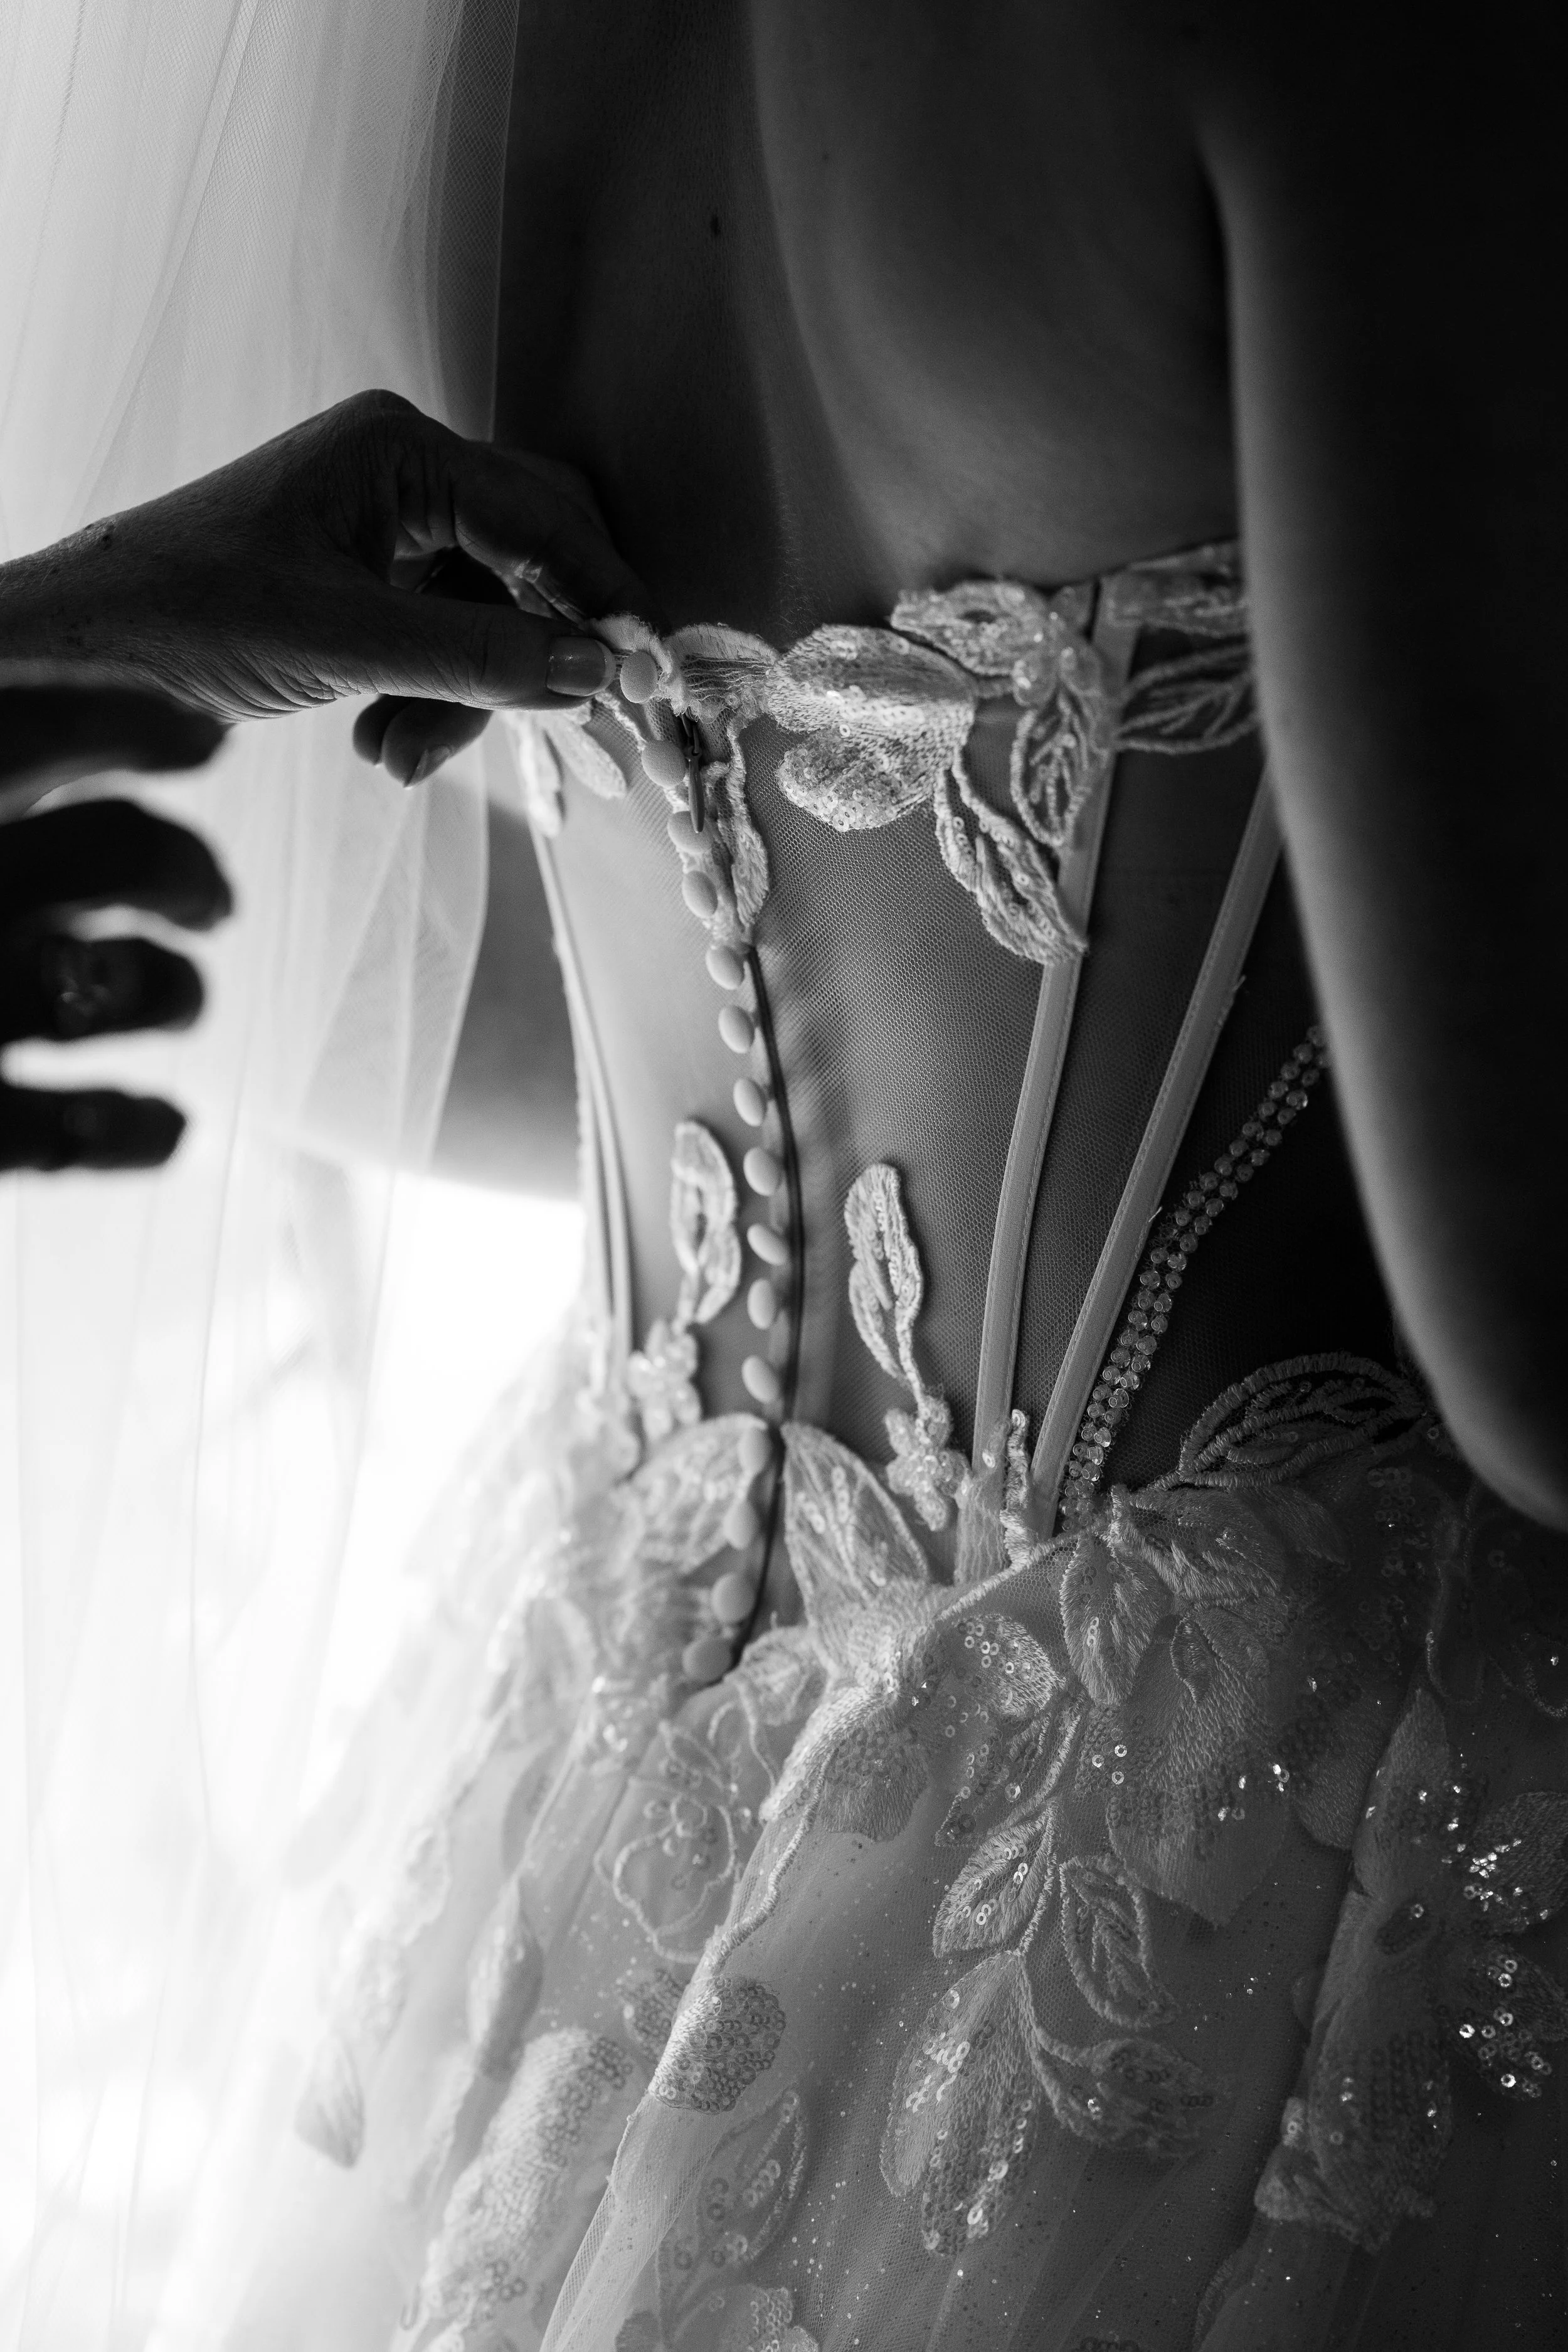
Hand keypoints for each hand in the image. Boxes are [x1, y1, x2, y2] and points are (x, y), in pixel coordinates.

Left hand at [0, 391, 648, 734]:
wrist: (88, 646)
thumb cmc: (189, 616)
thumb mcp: (343, 642)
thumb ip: (477, 656)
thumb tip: (597, 672)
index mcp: (399, 451)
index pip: (545, 521)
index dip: (606, 599)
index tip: (650, 675)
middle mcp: (405, 475)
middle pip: (531, 568)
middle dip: (531, 659)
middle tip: (565, 731)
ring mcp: (391, 527)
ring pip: (490, 620)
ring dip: (464, 703)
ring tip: (394, 760)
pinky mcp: (373, 581)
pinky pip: (446, 643)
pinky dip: (428, 704)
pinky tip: (376, 745)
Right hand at [0, 687, 230, 1172]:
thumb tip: (142, 728)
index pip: (27, 720)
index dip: (130, 720)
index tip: (208, 735)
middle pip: (121, 852)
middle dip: (187, 869)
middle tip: (215, 900)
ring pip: (115, 986)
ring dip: (174, 988)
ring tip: (178, 993)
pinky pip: (73, 1136)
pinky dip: (141, 1127)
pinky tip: (169, 1121)